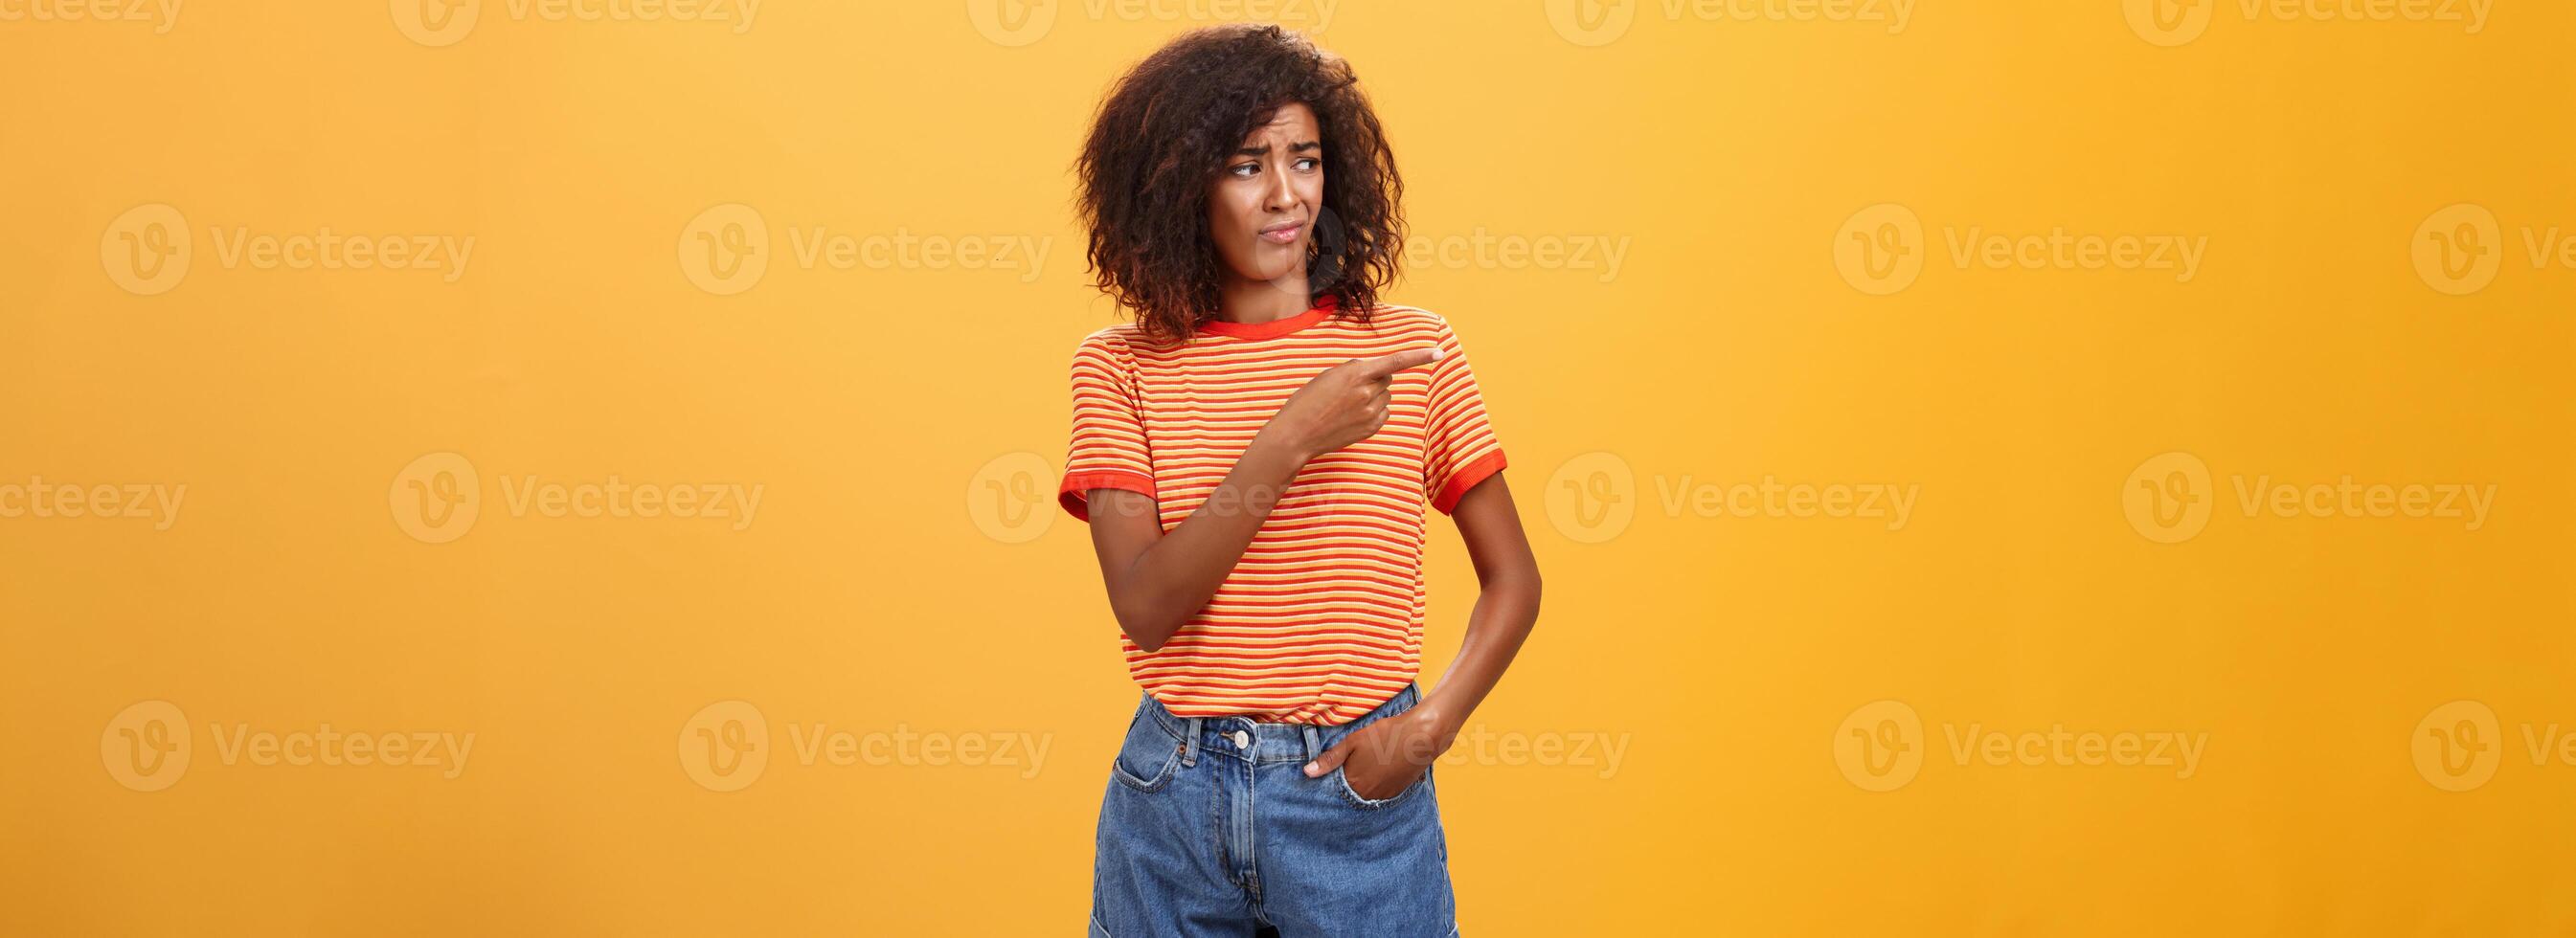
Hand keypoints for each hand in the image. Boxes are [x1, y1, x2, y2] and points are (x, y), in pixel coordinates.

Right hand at [1260, 347, 1441, 461]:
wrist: (1297, 434)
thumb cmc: (1308, 401)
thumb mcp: (1329, 375)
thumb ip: (1355, 370)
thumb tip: (1374, 371)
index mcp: (1356, 374)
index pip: (1395, 362)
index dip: (1419, 356)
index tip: (1439, 352)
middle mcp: (1367, 393)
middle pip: (1387, 378)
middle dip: (1375, 378)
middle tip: (1350, 387)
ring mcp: (1371, 413)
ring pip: (1385, 396)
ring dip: (1373, 395)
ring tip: (1346, 405)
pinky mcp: (1371, 428)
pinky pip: (1383, 413)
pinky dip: (1373, 411)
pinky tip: (1352, 416)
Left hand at [1303, 709, 1453, 800]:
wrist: (1420, 736)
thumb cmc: (1385, 735)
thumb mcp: (1353, 742)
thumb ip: (1330, 759)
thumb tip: (1308, 772)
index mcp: (1354, 783)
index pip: (1333, 790)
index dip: (1329, 782)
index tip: (1326, 777)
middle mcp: (1368, 795)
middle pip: (1349, 796)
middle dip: (1345, 786)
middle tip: (1348, 770)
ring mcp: (1384, 796)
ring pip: (1365, 796)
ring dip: (1361, 787)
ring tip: (1363, 771)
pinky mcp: (1397, 792)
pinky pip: (1380, 795)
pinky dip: (1375, 787)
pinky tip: (1376, 774)